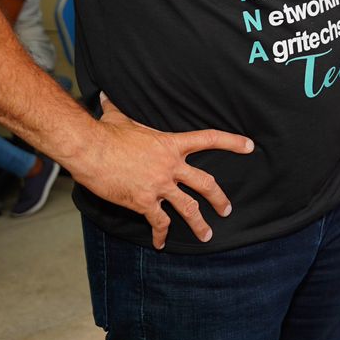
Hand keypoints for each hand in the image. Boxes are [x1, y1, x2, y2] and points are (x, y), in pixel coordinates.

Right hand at [71, 94, 254, 249]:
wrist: (90, 150)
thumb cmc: (104, 133)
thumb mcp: (117, 117)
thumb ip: (117, 108)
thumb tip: (105, 96)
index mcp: (171, 144)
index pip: (209, 139)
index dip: (232, 142)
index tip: (249, 146)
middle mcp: (171, 166)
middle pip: (205, 183)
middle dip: (219, 198)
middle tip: (227, 209)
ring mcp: (159, 185)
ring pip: (188, 208)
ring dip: (199, 223)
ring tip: (207, 234)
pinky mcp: (144, 202)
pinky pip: (158, 222)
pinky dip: (161, 234)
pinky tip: (161, 243)